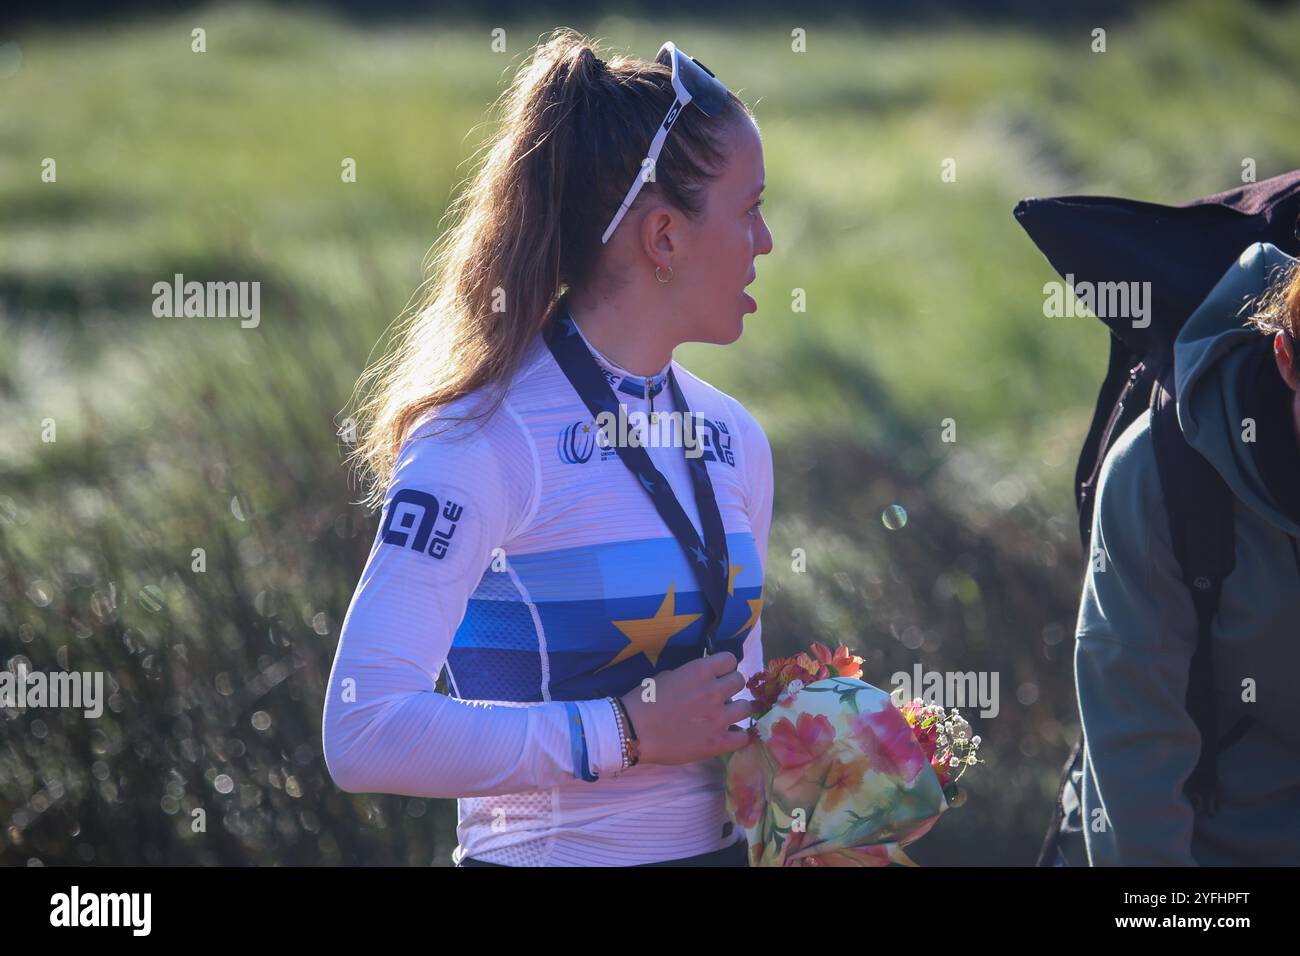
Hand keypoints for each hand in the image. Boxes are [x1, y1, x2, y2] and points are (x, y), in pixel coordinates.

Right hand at [619, 651, 751, 765]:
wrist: (633, 731)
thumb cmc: (644, 700)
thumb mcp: (667, 676)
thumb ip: (691, 676)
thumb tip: (703, 681)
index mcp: (700, 671)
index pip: (730, 660)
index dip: (725, 667)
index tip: (718, 674)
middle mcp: (714, 691)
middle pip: (740, 681)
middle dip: (730, 686)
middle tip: (720, 695)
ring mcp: (718, 718)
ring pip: (746, 707)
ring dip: (736, 709)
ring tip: (725, 716)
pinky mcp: (717, 742)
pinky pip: (743, 737)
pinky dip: (738, 735)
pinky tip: (729, 735)